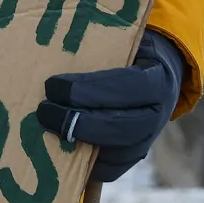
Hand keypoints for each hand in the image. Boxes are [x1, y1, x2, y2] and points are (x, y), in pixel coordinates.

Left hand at [36, 32, 184, 183]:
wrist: (156, 70)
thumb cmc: (126, 49)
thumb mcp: (120, 38)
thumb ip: (96, 42)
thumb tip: (49, 34)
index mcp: (158, 76)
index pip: (130, 86)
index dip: (91, 90)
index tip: (53, 86)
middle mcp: (160, 110)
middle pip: (124, 127)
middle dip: (80, 123)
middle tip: (43, 113)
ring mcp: (150, 135)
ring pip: (119, 152)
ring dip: (80, 148)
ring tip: (43, 136)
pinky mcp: (135, 153)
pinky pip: (112, 168)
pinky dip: (85, 166)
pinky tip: (57, 157)